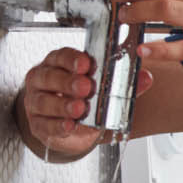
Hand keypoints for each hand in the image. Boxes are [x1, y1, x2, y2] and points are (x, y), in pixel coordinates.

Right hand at [15, 46, 152, 157]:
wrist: (73, 126)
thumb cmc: (85, 99)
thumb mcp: (105, 89)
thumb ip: (124, 83)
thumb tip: (146, 77)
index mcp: (58, 64)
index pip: (61, 56)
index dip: (72, 59)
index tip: (86, 64)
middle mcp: (43, 80)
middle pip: (49, 77)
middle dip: (68, 82)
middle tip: (86, 87)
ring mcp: (37, 102)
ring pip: (43, 101)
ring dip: (62, 105)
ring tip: (80, 108)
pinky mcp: (38, 124)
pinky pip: (44, 124)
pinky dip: (57, 126)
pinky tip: (69, 125)